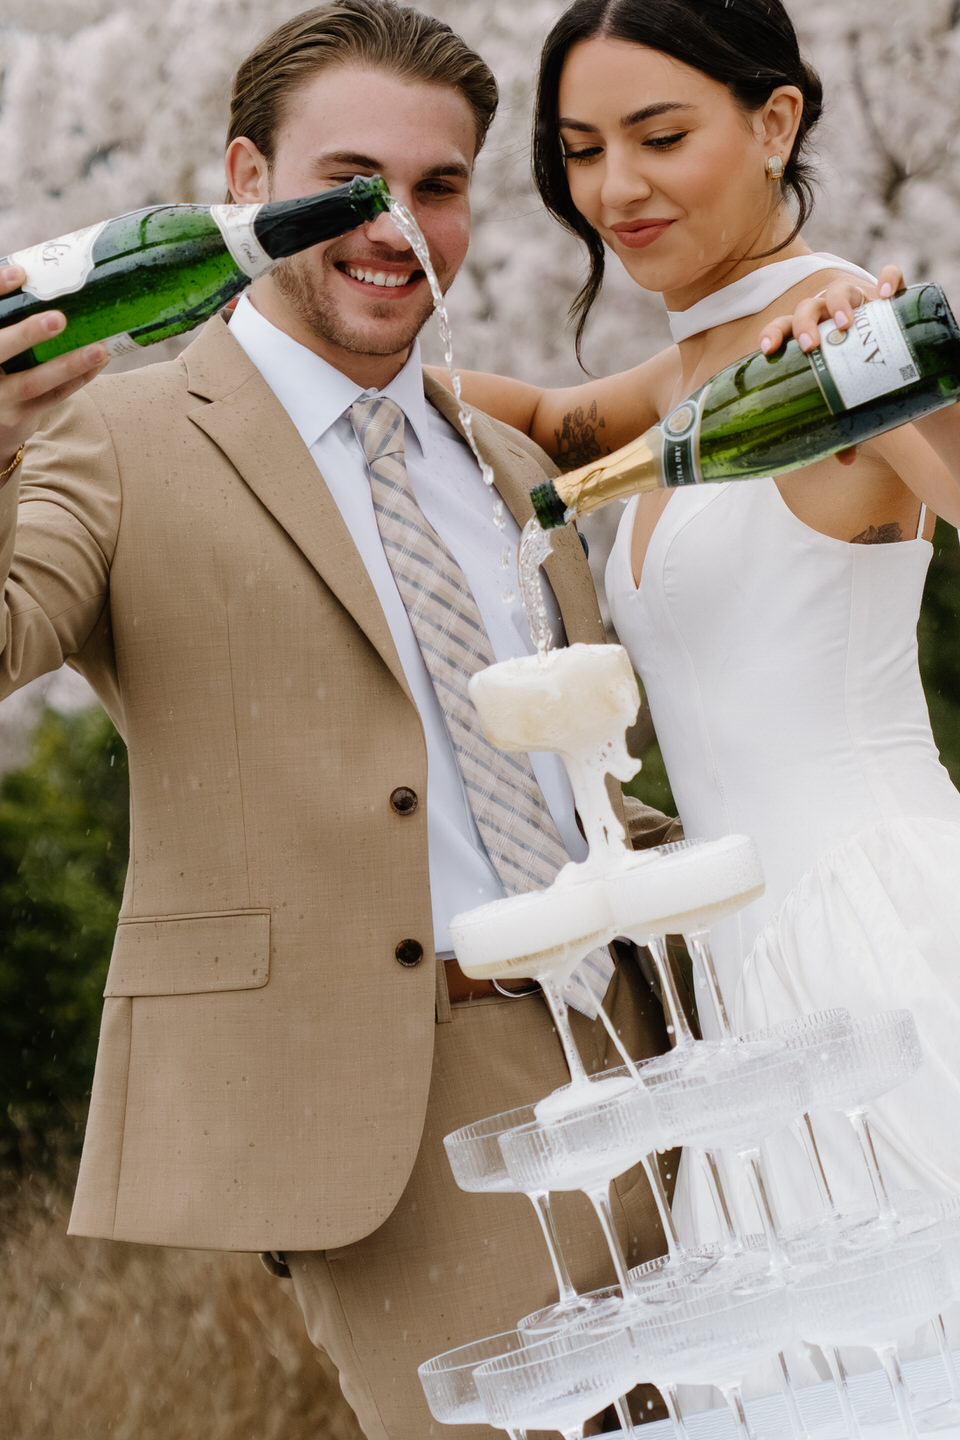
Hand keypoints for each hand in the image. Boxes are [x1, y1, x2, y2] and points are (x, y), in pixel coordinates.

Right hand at [0, 264, 108, 472]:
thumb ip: (10, 314)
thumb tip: (38, 272)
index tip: (20, 272)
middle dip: (27, 334)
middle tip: (58, 319)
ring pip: (32, 382)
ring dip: (68, 365)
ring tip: (99, 349)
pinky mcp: (19, 417)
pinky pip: (53, 398)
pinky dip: (78, 380)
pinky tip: (97, 364)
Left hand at [756, 264, 904, 465]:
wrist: (892, 357)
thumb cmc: (856, 378)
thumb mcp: (845, 399)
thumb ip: (840, 425)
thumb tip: (845, 459)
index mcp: (805, 335)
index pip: (781, 328)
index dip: (772, 334)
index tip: (767, 349)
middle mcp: (826, 315)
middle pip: (807, 309)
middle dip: (805, 324)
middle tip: (811, 345)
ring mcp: (855, 302)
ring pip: (840, 290)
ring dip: (839, 304)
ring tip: (845, 324)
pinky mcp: (887, 296)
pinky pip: (889, 277)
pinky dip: (889, 279)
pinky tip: (887, 293)